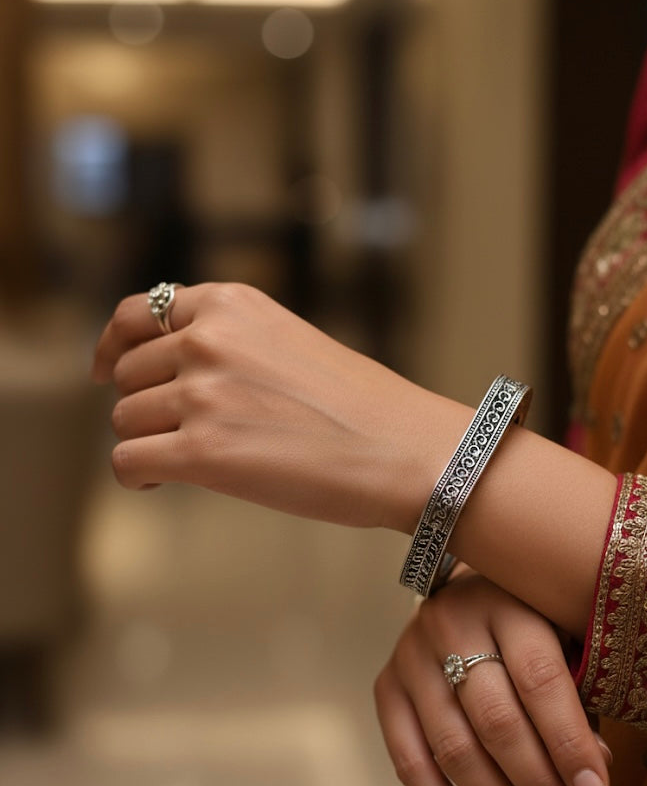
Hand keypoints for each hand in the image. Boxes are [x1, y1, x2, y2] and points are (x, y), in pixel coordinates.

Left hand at [93, 283, 470, 529]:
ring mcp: (202, 393)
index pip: (136, 313)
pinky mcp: (202, 451)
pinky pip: (129, 462)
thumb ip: (226, 341)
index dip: (112, 344)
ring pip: (125, 421)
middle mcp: (208, 339)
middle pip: (128, 376)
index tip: (103, 369)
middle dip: (148, 405)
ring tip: (191, 460)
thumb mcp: (285, 340)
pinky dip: (138, 475)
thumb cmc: (358, 405)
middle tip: (184, 432)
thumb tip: (166, 368)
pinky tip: (164, 481)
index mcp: (229, 304)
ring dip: (149, 442)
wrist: (405, 448)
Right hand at [374, 570, 610, 785]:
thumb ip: (576, 695)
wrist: (462, 590)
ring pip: (454, 749)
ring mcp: (411, 656)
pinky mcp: (387, 686)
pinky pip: (409, 762)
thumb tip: (592, 774)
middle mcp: (450, 624)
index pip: (538, 679)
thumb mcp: (559, 633)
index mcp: (504, 602)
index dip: (569, 743)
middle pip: (495, 720)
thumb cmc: (524, 618)